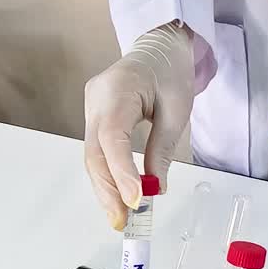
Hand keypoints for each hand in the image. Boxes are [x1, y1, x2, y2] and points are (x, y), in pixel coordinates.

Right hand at [84, 22, 193, 229]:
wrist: (159, 47)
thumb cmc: (171, 72)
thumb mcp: (177, 110)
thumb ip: (162, 148)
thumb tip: (155, 186)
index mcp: (118, 89)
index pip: (112, 138)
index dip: (121, 172)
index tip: (135, 200)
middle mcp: (96, 99)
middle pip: (94, 153)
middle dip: (107, 190)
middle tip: (123, 222)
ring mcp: (90, 108)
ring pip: (92, 156)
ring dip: (105, 189)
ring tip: (120, 217)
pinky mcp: (94, 117)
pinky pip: (96, 151)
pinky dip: (107, 175)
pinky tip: (117, 197)